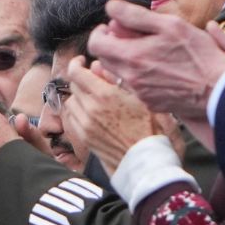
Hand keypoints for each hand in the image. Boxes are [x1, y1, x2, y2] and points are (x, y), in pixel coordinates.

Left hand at [63, 58, 165, 172]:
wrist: (149, 163)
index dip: (76, 63)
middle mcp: (91, 109)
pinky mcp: (84, 138)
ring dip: (79, 97)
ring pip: (70, 102)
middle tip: (96, 80)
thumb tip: (97, 66)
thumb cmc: (154, 129)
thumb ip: (117, 79)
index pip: (76, 73)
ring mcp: (85, 125)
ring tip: (95, 98)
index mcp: (106, 95)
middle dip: (82, 80)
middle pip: (74, 86)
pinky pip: (71, 119)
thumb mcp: (143, 98)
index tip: (82, 61)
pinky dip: (76, 112)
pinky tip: (90, 113)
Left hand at [89, 0, 224, 121]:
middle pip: (104, 59)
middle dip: (111, 44)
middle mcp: (130, 78)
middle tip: (128, 35)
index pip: (95, 44)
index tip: (113, 26)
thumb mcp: (170, 25)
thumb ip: (135, 15)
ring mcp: (139, 93)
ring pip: (117, 73)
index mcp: (131, 56)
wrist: (218, 90)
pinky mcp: (149, 103)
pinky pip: (132, 86)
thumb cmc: (199, 54)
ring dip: (122, 59)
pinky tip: (154, 67)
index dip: (101, 32)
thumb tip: (111, 6)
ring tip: (142, 50)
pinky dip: (135, 74)